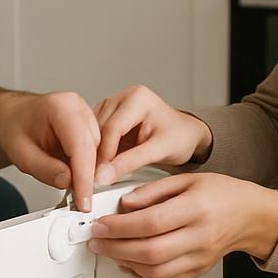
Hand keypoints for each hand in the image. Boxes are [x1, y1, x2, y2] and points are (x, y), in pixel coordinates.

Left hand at [0, 91, 100, 209]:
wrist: (14, 118)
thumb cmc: (15, 128)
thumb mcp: (19, 153)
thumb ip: (43, 168)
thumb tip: (68, 180)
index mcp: (61, 107)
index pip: (80, 145)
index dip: (84, 176)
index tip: (83, 200)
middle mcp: (79, 108)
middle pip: (93, 148)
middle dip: (86, 177)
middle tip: (78, 201)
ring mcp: (87, 116)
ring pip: (98, 152)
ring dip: (86, 173)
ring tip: (71, 188)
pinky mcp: (91, 128)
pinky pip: (96, 152)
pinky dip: (86, 168)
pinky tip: (74, 176)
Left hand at [86, 173, 277, 277]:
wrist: (250, 216)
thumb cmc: (221, 194)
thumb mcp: (186, 180)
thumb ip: (153, 191)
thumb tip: (124, 204)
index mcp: (196, 208)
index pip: (150, 223)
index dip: (119, 227)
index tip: (100, 224)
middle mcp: (199, 236)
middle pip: (149, 251)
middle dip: (115, 248)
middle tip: (97, 240)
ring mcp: (199, 257)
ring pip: (154, 271)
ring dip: (124, 263)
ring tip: (108, 251)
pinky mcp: (197, 271)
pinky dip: (140, 275)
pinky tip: (128, 263)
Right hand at [91, 84, 213, 185]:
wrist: (186, 135)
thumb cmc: (179, 137)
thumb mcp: (159, 150)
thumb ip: (131, 162)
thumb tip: (103, 175)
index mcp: (137, 98)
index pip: (111, 127)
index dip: (103, 153)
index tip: (98, 175)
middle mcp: (121, 98)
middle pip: (97, 128)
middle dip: (94, 155)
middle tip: (92, 179)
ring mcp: (112, 106)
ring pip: (91, 132)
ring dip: (90, 154)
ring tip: (92, 175)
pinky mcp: (106, 118)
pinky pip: (93, 135)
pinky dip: (92, 151)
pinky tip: (94, 166)